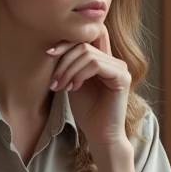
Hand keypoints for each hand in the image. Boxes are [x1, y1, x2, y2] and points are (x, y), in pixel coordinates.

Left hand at [47, 26, 129, 147]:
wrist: (100, 134)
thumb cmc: (86, 111)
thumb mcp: (73, 81)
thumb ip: (70, 63)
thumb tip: (54, 46)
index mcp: (104, 59)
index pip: (86, 36)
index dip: (66, 41)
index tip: (48, 54)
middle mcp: (114, 60)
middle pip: (84, 44)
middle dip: (64, 60)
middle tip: (54, 81)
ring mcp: (120, 68)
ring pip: (87, 54)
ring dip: (68, 70)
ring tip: (61, 87)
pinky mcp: (122, 77)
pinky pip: (96, 65)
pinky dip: (79, 74)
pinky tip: (73, 88)